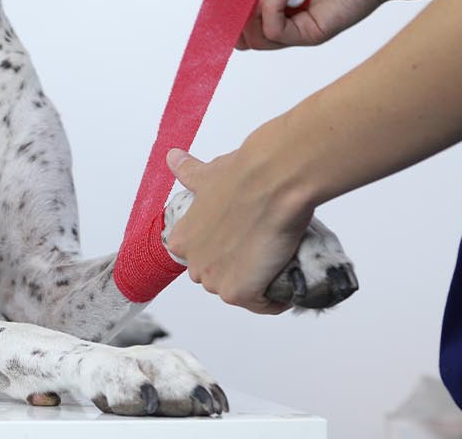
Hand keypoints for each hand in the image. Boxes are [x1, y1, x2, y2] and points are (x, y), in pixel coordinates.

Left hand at [164, 145, 313, 313]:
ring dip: (258, 282)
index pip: (202, 256)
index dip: (226, 250)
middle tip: (263, 247)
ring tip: (278, 260)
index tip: (244, 239)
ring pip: (240, 291)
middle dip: (239, 267)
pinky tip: (287, 282)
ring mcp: (214, 281)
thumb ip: (188, 172)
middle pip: (219, 276)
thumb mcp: (207, 174)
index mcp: (182, 239)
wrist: (272, 180)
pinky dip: (277, 299)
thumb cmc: (243, 175)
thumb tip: (173, 157)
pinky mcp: (239, 293)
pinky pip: (263, 305)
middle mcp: (192, 263)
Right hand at [203, 0, 392, 49]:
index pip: (237, 13)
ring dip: (249, 13)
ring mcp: (297, 26)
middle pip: (241, 33)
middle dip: (230, 15)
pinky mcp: (311, 34)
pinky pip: (276, 33)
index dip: (224, 6)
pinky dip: (270, 11)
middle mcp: (285, 14)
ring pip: (255, 40)